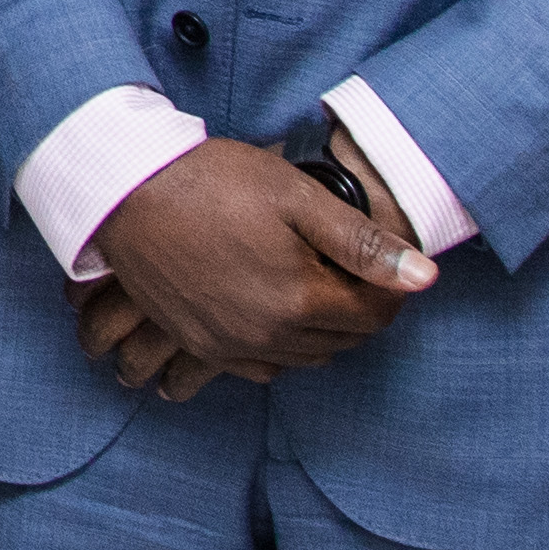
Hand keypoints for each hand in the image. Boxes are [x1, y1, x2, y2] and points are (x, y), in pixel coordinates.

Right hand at [69, 135, 434, 401]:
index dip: (390, 290)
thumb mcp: (294, 197)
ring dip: (322, 328)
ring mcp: (230, 345)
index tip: (385, 265)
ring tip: (312, 283)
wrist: (123, 190)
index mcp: (300, 298)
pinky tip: (274, 311)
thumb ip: (362, 242)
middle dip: (358, 308)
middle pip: (344, 339)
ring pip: (307, 357)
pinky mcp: (199, 344)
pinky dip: (281, 348)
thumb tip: (425, 278)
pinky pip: (262, 367)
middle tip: (349, 268)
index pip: (374, 313)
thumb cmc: (208, 182)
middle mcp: (268, 335)